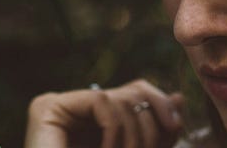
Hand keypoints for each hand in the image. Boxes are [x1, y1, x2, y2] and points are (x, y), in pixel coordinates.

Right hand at [25, 79, 185, 147]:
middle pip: (134, 91)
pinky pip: (101, 102)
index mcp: (94, 120)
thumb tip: (179, 97)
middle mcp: (75, 109)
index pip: (138, 93)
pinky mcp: (48, 107)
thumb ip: (154, 135)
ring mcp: (59, 106)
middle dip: (153, 124)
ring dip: (134, 135)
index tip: (175, 127)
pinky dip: (114, 130)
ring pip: (121, 98)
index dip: (162, 107)